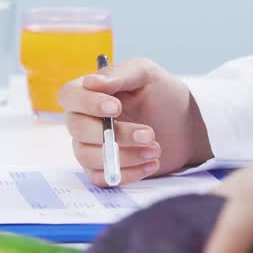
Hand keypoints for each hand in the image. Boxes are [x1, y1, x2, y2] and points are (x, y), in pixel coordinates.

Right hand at [57, 57, 212, 185]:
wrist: (184, 126)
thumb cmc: (162, 95)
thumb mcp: (146, 75)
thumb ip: (119, 75)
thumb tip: (90, 81)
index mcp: (89, 92)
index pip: (69, 95)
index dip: (87, 103)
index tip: (115, 107)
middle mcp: (83, 119)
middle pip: (78, 129)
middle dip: (115, 134)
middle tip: (149, 134)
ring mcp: (91, 146)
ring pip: (89, 156)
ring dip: (123, 156)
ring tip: (155, 150)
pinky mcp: (103, 168)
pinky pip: (102, 178)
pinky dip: (127, 173)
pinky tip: (151, 163)